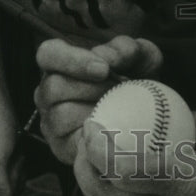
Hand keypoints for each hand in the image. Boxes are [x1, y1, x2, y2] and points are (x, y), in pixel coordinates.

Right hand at [34, 35, 163, 164]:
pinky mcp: (62, 147)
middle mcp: (48, 91)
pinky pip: (72, 143)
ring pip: (60, 116)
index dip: (72, 60)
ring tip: (118, 108)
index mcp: (59, 61)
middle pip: (53, 87)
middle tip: (119, 90)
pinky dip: (96, 136)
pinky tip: (115, 128)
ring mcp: (51, 120)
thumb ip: (124, 49)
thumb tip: (106, 58)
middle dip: (91, 89)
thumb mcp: (139, 56)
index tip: (103, 69)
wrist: (147, 111)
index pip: (49, 53)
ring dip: (94, 111)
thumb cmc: (135, 76)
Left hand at [75, 111, 195, 195]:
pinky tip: (124, 168)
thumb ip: (185, 120)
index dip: (99, 152)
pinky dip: (122, 191)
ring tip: (95, 154)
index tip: (91, 127)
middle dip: (84, 171)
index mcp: (193, 182)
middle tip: (82, 141)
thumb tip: (154, 106)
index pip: (129, 172)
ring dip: (97, 184)